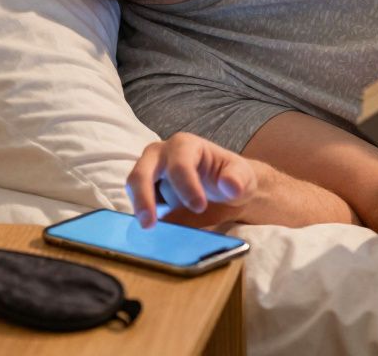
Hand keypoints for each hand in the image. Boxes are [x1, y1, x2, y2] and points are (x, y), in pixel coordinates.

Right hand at [126, 133, 257, 228]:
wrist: (227, 190)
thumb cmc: (232, 177)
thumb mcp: (243, 177)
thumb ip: (238, 179)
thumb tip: (229, 186)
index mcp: (185, 145)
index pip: (179, 164)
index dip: (186, 186)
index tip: (199, 207)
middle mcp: (161, 154)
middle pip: (142, 171)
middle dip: (144, 196)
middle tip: (150, 223)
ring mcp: (150, 172)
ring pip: (134, 185)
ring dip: (139, 207)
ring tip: (148, 228)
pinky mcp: (147, 191)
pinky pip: (137, 202)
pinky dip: (141, 215)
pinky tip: (150, 231)